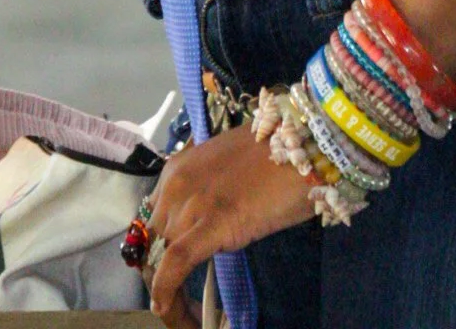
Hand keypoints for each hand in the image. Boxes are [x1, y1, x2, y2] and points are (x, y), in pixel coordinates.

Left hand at [145, 124, 313, 326]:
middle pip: (149, 245)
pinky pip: (176, 262)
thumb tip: (205, 228)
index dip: (156, 259)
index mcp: (176, 171)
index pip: (149, 225)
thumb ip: (208, 197)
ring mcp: (191, 201)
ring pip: (157, 258)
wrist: (306, 143)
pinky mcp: (212, 221)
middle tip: (179, 307)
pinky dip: (168, 292)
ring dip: (167, 296)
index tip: (170, 284)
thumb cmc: (275, 158)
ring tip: (186, 319)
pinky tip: (171, 312)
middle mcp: (174, 184)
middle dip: (158, 281)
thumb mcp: (227, 175)